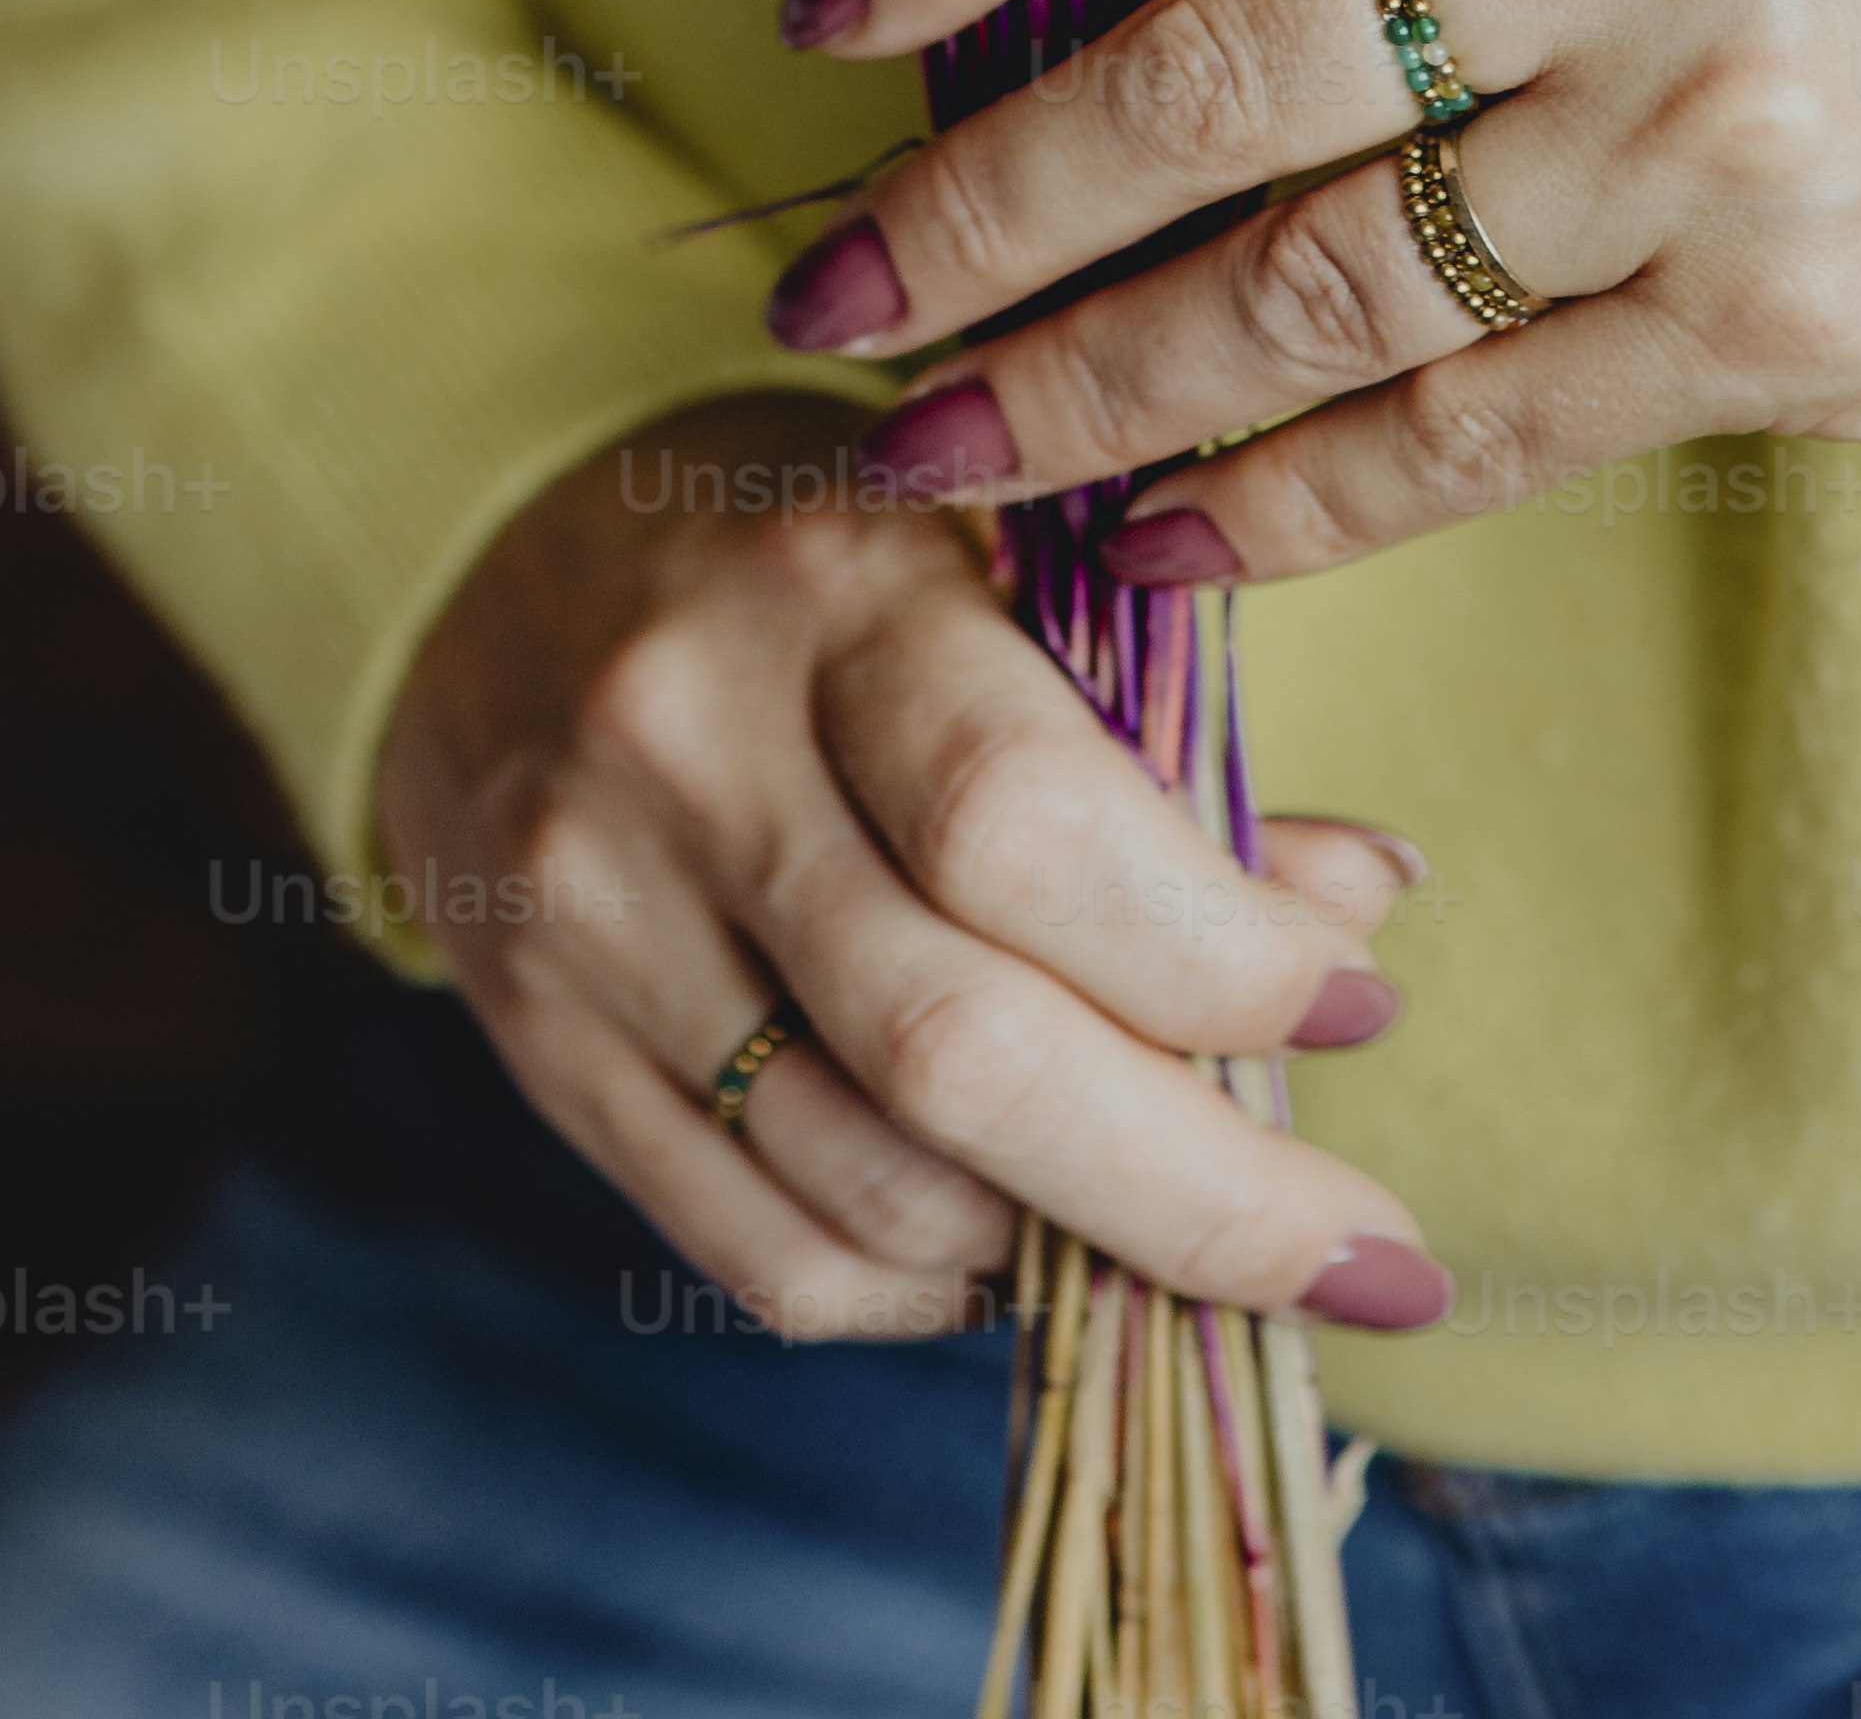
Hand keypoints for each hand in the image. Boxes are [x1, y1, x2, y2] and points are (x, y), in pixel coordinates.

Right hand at [371, 386, 1444, 1339]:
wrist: (497, 569)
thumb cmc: (819, 575)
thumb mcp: (993, 571)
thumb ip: (1163, 745)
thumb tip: (1360, 922)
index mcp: (827, 586)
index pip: (1025, 825)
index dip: (1221, 959)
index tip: (1361, 1009)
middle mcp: (683, 746)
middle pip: (955, 1051)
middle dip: (1197, 1194)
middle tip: (1362, 1261)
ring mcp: (589, 912)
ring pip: (872, 1190)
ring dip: (1076, 1251)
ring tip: (1189, 1223)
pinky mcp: (538, 1046)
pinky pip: (768, 1259)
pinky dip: (934, 1291)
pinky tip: (1023, 1246)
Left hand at [766, 0, 1860, 580]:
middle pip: (1197, 74)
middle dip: (973, 206)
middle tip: (820, 290)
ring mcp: (1698, 134)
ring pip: (1301, 286)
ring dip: (1080, 384)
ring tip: (930, 445)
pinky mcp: (1776, 332)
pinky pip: (1460, 435)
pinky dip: (1281, 503)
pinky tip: (1154, 539)